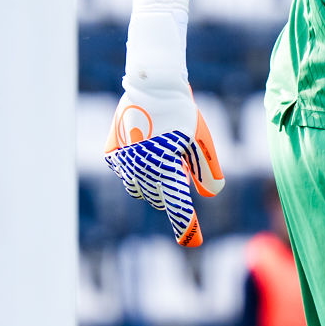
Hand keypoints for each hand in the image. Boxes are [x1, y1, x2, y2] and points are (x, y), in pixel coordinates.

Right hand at [104, 80, 225, 246]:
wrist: (152, 84)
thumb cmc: (182, 112)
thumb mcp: (200, 140)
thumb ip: (206, 169)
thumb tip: (211, 194)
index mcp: (167, 169)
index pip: (178, 207)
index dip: (187, 227)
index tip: (194, 241)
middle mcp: (142, 171)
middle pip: (159, 198)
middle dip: (171, 192)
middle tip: (180, 169)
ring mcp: (124, 164)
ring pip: (139, 189)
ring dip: (153, 183)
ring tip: (163, 159)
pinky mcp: (113, 154)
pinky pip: (126, 172)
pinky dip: (137, 169)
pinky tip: (145, 151)